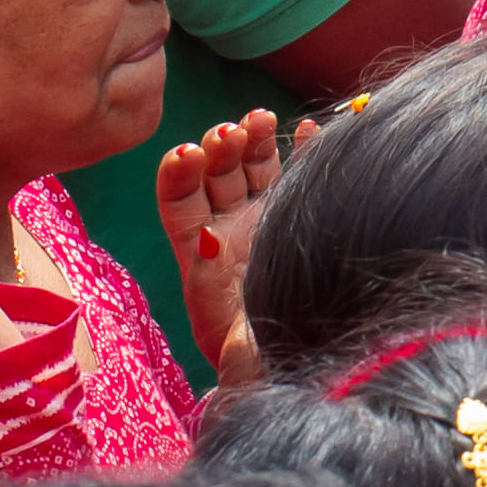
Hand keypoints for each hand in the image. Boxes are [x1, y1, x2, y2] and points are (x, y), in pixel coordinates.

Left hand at [153, 108, 286, 387]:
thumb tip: (207, 238)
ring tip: (262, 119)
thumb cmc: (250, 359)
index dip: (178, 173)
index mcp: (199, 252)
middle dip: (219, 146)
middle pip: (215, 173)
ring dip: (254, 137)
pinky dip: (305, 148)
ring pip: (253, 165)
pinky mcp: (302, 217)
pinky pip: (302, 173)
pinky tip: (308, 129)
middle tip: (231, 133)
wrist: (293, 368)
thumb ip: (209, 283)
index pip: (177, 200)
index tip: (189, 154)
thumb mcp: (220, 329)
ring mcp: (265, 218)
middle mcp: (229, 227)